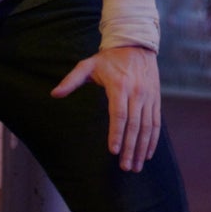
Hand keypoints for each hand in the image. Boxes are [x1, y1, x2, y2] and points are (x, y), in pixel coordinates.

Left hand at [50, 46, 160, 171]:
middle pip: (134, 125)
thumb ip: (71, 80)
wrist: (136, 44)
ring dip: (142, 148)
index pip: (119, 114)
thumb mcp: (88, 65)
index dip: (116, 133)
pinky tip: (148, 153)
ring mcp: (148, 96)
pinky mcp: (156, 99)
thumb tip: (54, 93)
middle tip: (125, 167)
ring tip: (136, 166)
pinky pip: (156, 122)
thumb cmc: (109, 59)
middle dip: (130, 148)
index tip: (113, 151)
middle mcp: (137, 92)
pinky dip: (153, 139)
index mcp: (120, 86)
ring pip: (147, 127)